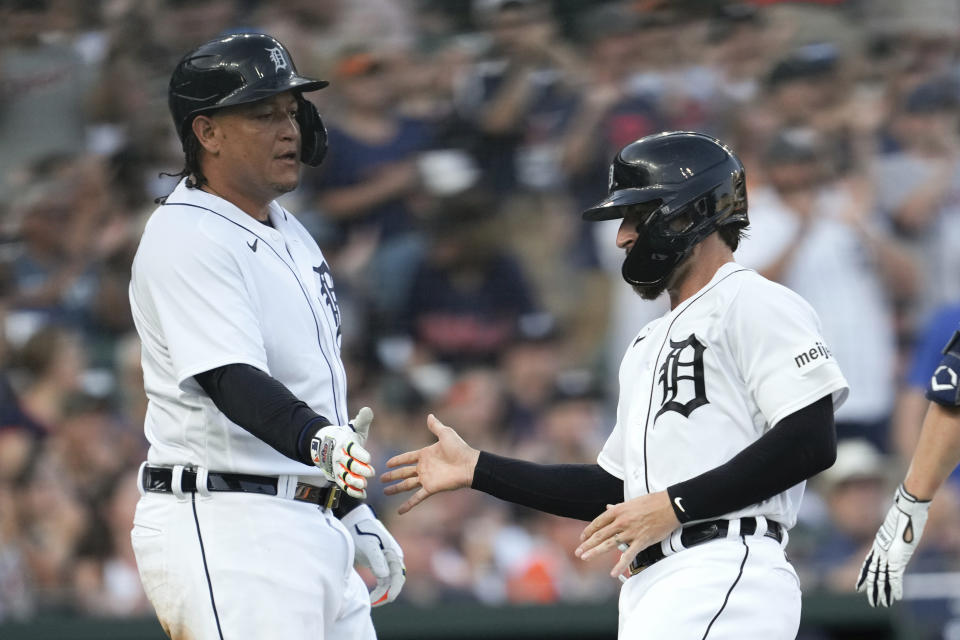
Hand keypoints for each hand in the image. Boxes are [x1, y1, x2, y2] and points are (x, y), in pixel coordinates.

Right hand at [311, 407, 374, 498]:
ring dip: (354, 482)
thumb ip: (362, 420)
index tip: (369, 458)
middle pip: (349, 465)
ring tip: (364, 485)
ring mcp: (337, 468)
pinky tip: (362, 494)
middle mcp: (340, 456)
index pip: (352, 449)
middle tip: (371, 472)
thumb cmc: (346, 436)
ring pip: (345, 477)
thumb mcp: (354, 427)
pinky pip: (344, 486)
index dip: (360, 454)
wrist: (325, 445)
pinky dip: (352, 491)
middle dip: (360, 469)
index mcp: (345, 443)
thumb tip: (367, 410)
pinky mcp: (337, 477)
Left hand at [341, 504, 404, 606]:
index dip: (395, 588)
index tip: (389, 599)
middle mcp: (393, 558)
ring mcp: (386, 561)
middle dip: (387, 593)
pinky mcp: (378, 563)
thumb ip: (377, 560)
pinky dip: (379, 588)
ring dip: (382, 592)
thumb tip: (385, 577)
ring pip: (388, 582)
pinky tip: (372, 595)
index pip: (399, 575)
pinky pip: (383, 580)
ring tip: (371, 602)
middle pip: (395, 580)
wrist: (354, 522)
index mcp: (394, 554)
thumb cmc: (362, 532)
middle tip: (374, 603)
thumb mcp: (369, 545)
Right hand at [380, 414, 479, 513]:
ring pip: (407, 485)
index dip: (397, 460)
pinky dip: (408, 505)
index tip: (387, 464)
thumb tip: (430, 415)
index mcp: (425, 454)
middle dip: (393, 476)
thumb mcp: (446, 434)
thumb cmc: (460, 449)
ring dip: (396, 489)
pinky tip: (400, 511)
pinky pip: (417, 497)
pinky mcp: (430, 488)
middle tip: (381, 478)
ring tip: (385, 491)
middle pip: (404, 472)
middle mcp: (424, 468)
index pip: (407, 458)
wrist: (469, 465)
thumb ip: (436, 426)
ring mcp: (426, 479)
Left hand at [575, 491, 679, 577]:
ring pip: (609, 544)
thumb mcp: (632, 502)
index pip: (598, 522)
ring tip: (585, 557)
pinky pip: (628, 555)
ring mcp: (631, 532)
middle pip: (600, 534)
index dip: (588, 531)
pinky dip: (620, 565)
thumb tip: (608, 507)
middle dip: (587, 544)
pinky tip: (613, 572)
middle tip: (578, 552)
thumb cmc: (653, 502)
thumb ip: (618, 508)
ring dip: (595, 552)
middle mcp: (621, 522)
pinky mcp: (641, 541)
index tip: (582, 538)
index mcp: (618, 511)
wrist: (670, 506)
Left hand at [856, 484, 929, 606]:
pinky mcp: (899, 555)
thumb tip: (887, 531)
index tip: (859, 586)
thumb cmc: (904, 512)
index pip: (869, 563)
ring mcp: (889, 553)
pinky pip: (896, 575)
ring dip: (882, 592)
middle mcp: (882, 551)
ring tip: (880, 604)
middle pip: (874, 573)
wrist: (907, 508)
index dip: (863, 575)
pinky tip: (895, 597)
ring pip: (883, 577)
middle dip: (872, 588)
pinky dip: (896, 587)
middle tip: (871, 602)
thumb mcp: (894, 524)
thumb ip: (891, 531)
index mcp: (880, 544)